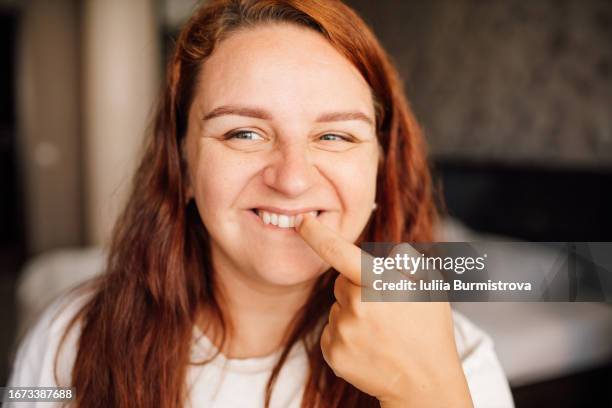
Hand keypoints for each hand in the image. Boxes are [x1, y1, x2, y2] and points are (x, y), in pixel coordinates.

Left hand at [295, 213, 472, 406]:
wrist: (425, 384)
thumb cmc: (430, 329)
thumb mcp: (430, 285)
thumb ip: (407, 261)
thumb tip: (388, 254)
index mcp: (379, 283)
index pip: (339, 252)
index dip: (317, 234)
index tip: (302, 221)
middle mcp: (356, 305)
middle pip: (341, 283)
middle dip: (357, 289)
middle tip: (386, 309)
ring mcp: (343, 331)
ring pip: (337, 308)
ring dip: (352, 314)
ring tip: (381, 332)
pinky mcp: (333, 352)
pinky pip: (331, 331)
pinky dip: (345, 336)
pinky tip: (368, 346)